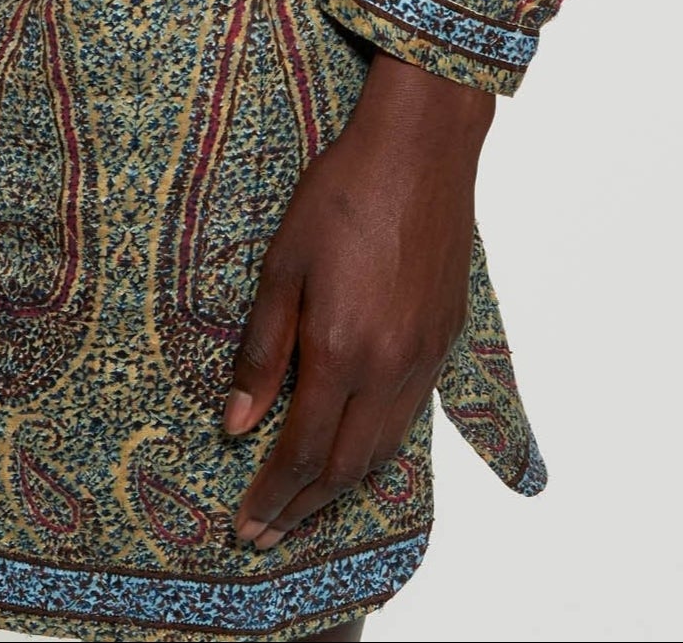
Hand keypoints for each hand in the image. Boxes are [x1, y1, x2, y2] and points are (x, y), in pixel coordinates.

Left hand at [224, 48, 493, 545]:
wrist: (421, 148)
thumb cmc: (342, 193)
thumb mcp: (283, 264)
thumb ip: (262, 349)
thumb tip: (238, 423)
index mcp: (342, 351)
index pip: (303, 452)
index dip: (272, 497)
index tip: (244, 527)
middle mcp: (390, 368)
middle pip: (345, 467)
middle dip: (302, 508)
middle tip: (265, 534)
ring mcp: (424, 357)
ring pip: (382, 450)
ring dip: (340, 487)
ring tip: (303, 507)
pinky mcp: (445, 339)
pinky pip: (408, 417)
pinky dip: (377, 450)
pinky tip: (355, 450)